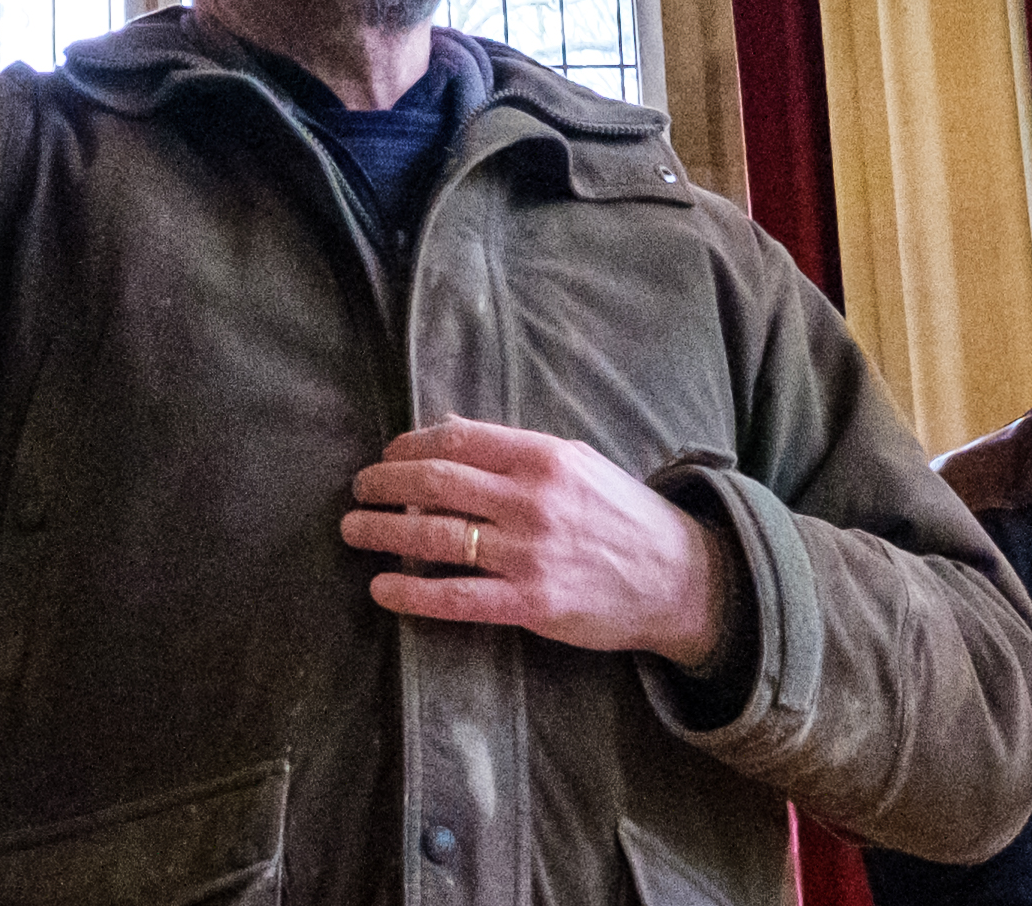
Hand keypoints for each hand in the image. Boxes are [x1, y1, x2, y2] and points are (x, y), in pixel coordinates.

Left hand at [342, 420, 735, 667]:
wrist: (678, 577)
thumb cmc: (622, 514)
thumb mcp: (575, 462)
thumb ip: (512, 448)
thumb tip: (445, 428)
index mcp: (543, 456)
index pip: (456, 439)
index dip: (409, 445)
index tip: (386, 456)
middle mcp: (532, 499)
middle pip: (436, 482)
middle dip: (384, 484)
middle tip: (357, 490)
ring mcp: (530, 553)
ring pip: (436, 536)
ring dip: (384, 531)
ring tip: (353, 530)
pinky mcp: (531, 603)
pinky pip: (457, 597)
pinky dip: (411, 592)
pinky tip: (382, 588)